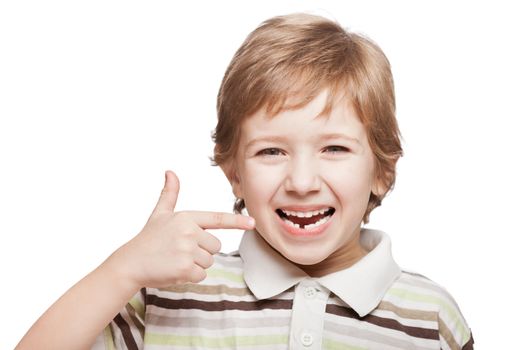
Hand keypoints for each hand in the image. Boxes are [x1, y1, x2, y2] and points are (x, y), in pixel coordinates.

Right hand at [107, 170, 254, 288]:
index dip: (237, 221)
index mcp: (186, 217)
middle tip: (180, 250)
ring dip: (196, 264)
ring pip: (209, 261)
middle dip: (202, 251)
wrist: (130, 263)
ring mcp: (188, 250)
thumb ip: (169, 194)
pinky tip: (175, 270)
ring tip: (176, 259)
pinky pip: (202, 275)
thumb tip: (170, 172)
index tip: (253, 223)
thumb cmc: (148, 239)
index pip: (217, 219)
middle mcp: (189, 232)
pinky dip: (190, 277)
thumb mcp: (160, 214)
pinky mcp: (185, 268)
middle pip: (216, 245)